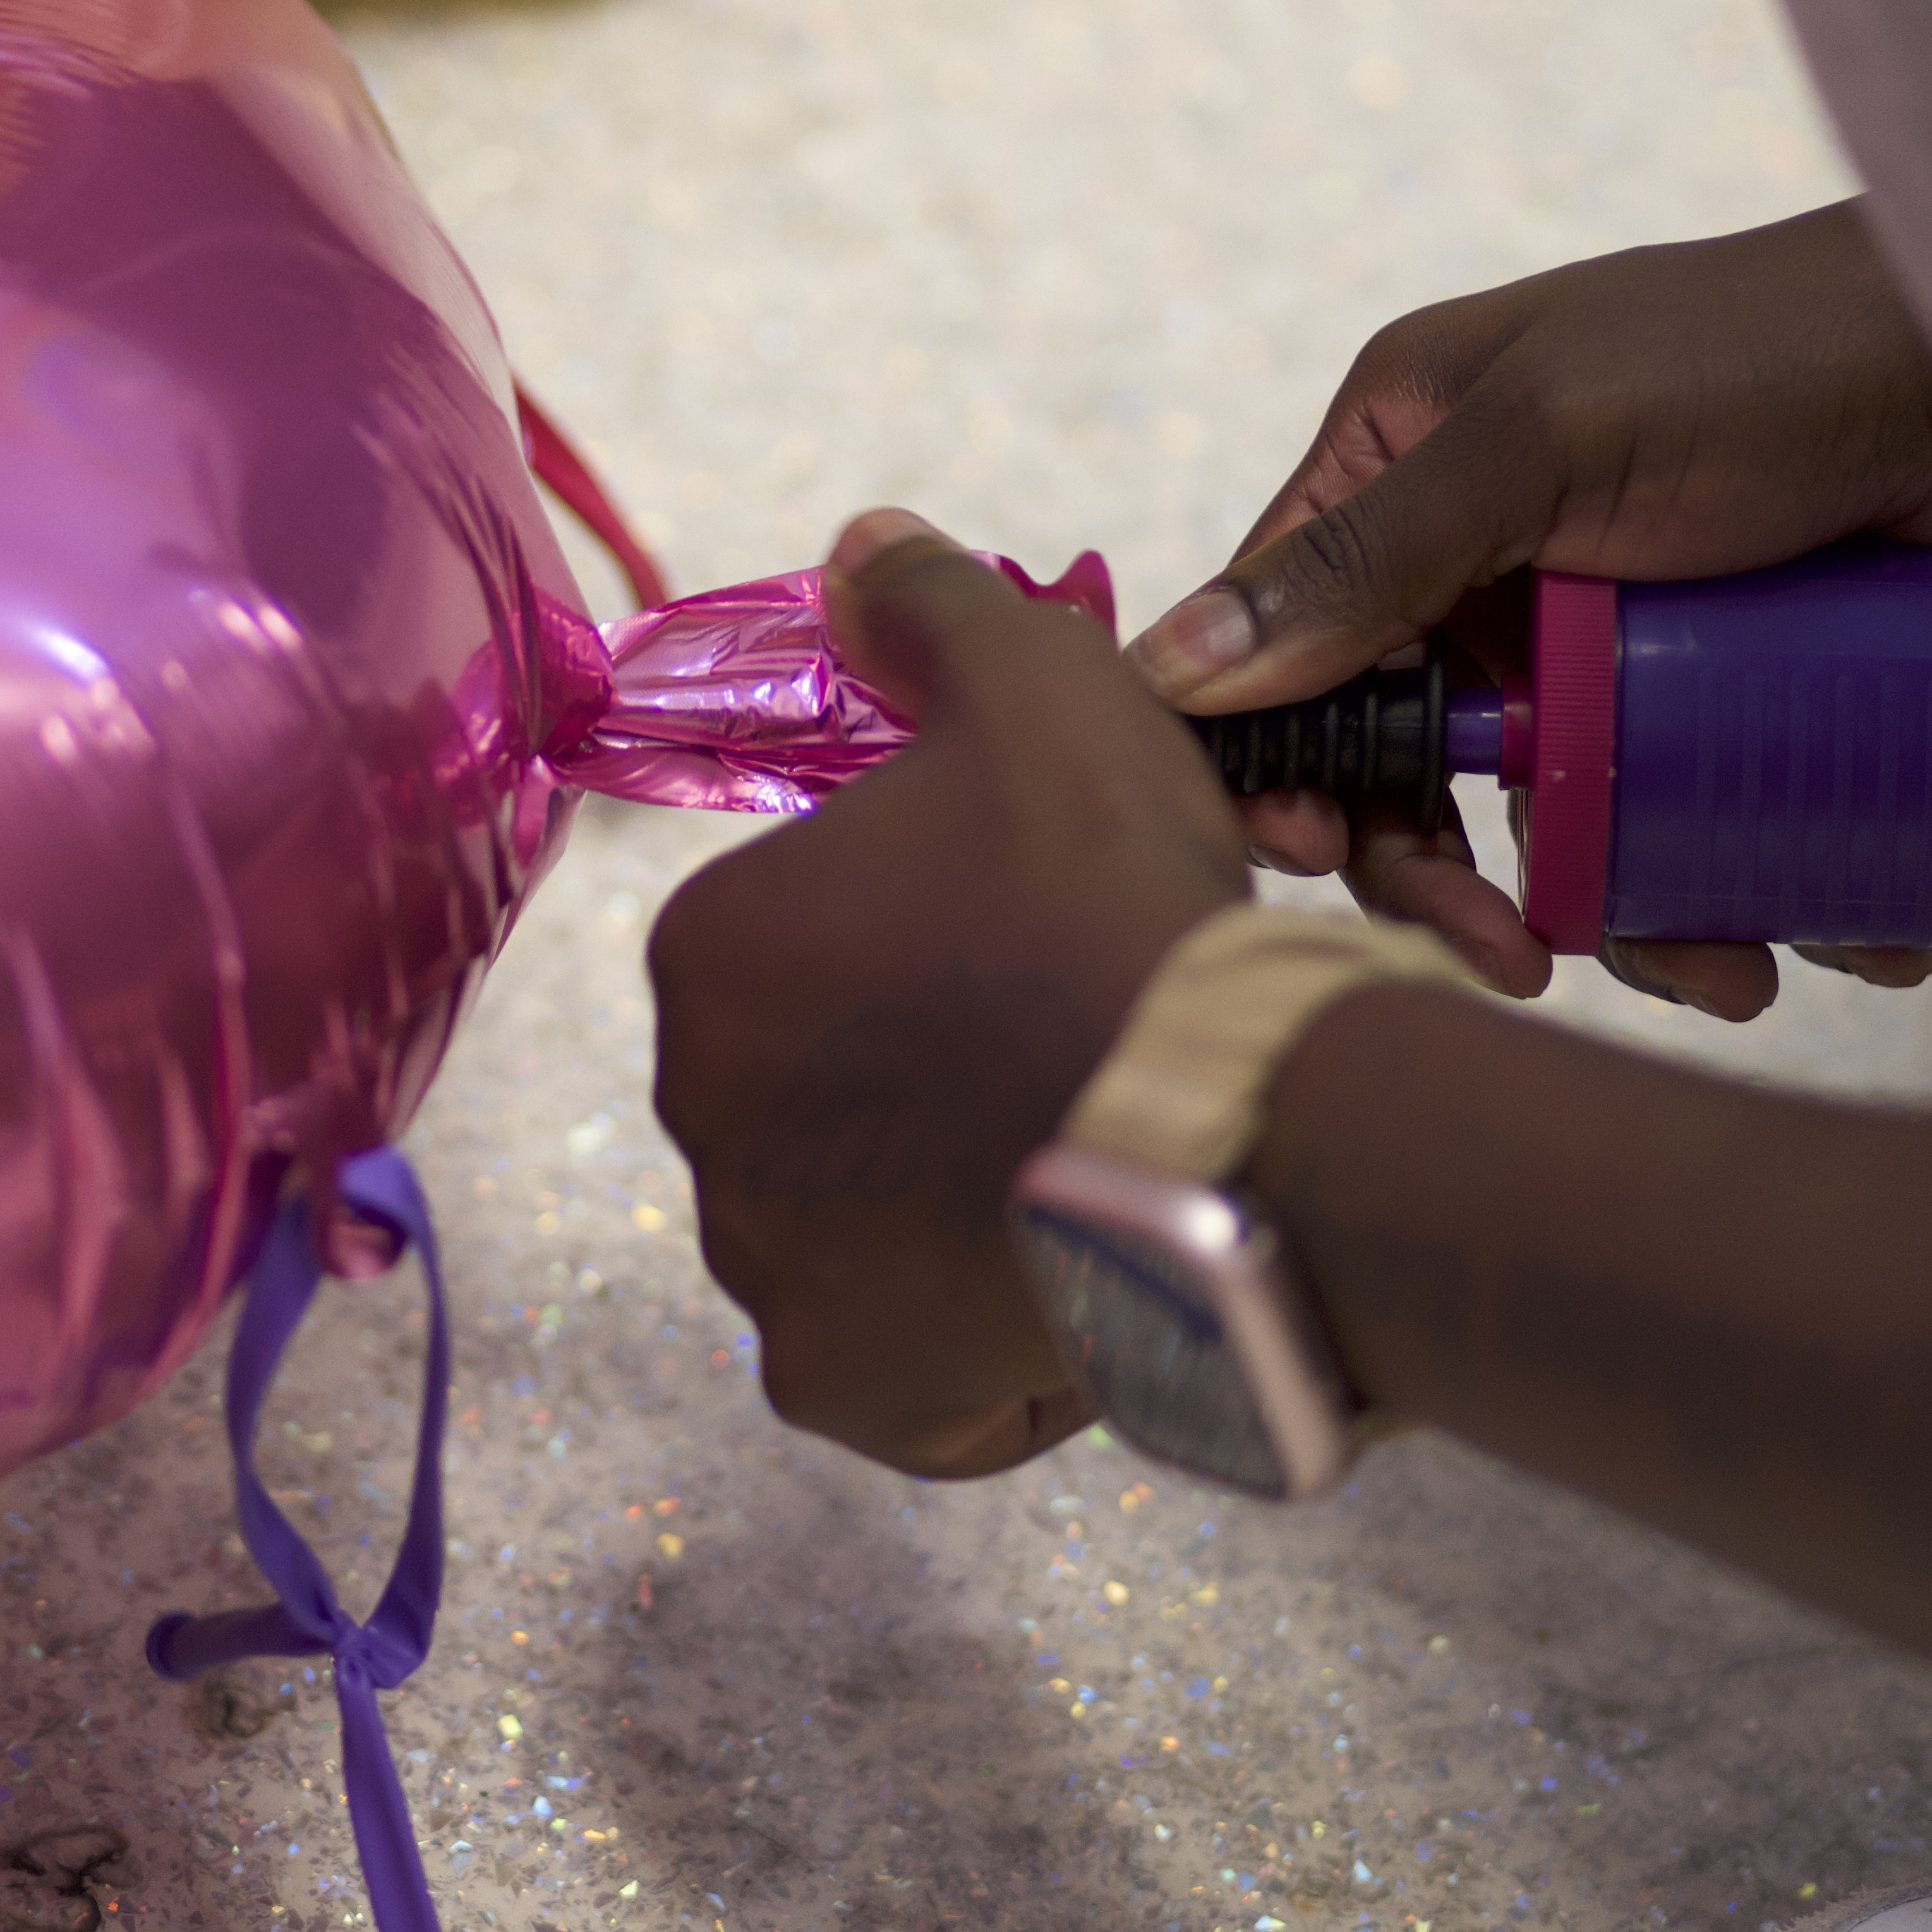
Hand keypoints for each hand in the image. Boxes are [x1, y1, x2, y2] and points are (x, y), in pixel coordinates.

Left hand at [649, 512, 1247, 1478]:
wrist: (1230, 1113)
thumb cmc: (1113, 898)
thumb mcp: (1037, 692)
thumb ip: (933, 609)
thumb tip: (859, 545)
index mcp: (712, 955)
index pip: (807, 950)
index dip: (933, 947)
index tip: (1037, 950)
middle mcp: (701, 1118)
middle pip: (826, 1094)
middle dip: (928, 1082)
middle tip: (1071, 1058)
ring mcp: (763, 1267)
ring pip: (860, 1230)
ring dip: (951, 1207)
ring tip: (1084, 1162)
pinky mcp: (842, 1386)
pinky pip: (897, 1366)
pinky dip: (969, 1338)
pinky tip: (1063, 1275)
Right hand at [1133, 202, 1931, 1006]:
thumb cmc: (1773, 357)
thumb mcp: (1548, 440)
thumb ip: (1370, 556)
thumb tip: (1175, 672)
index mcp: (1405, 460)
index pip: (1285, 643)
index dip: (1283, 766)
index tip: (1319, 862)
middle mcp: (1490, 550)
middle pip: (1415, 764)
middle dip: (1462, 880)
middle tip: (1522, 960)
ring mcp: (1609, 629)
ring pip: (1558, 821)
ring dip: (1633, 920)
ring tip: (1735, 972)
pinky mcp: (1721, 690)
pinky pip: (1687, 825)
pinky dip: (1743, 894)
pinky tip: (1836, 931)